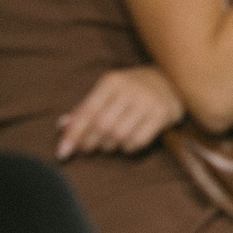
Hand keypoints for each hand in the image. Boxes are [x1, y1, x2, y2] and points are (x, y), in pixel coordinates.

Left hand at [56, 66, 184, 158]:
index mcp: (112, 81)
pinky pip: (138, 141)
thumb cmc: (132, 89)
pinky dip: (128, 147)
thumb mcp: (108, 91)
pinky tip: (128, 142)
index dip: (73, 134)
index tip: (62, 152)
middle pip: (102, 126)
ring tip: (110, 142)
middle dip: (90, 142)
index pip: (87, 111)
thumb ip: (85, 108)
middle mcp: (130, 89)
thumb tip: (62, 126)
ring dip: (110, 145)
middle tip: (88, 148)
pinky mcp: (162, 115)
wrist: (170, 80)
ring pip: (119, 136)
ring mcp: (148, 102)